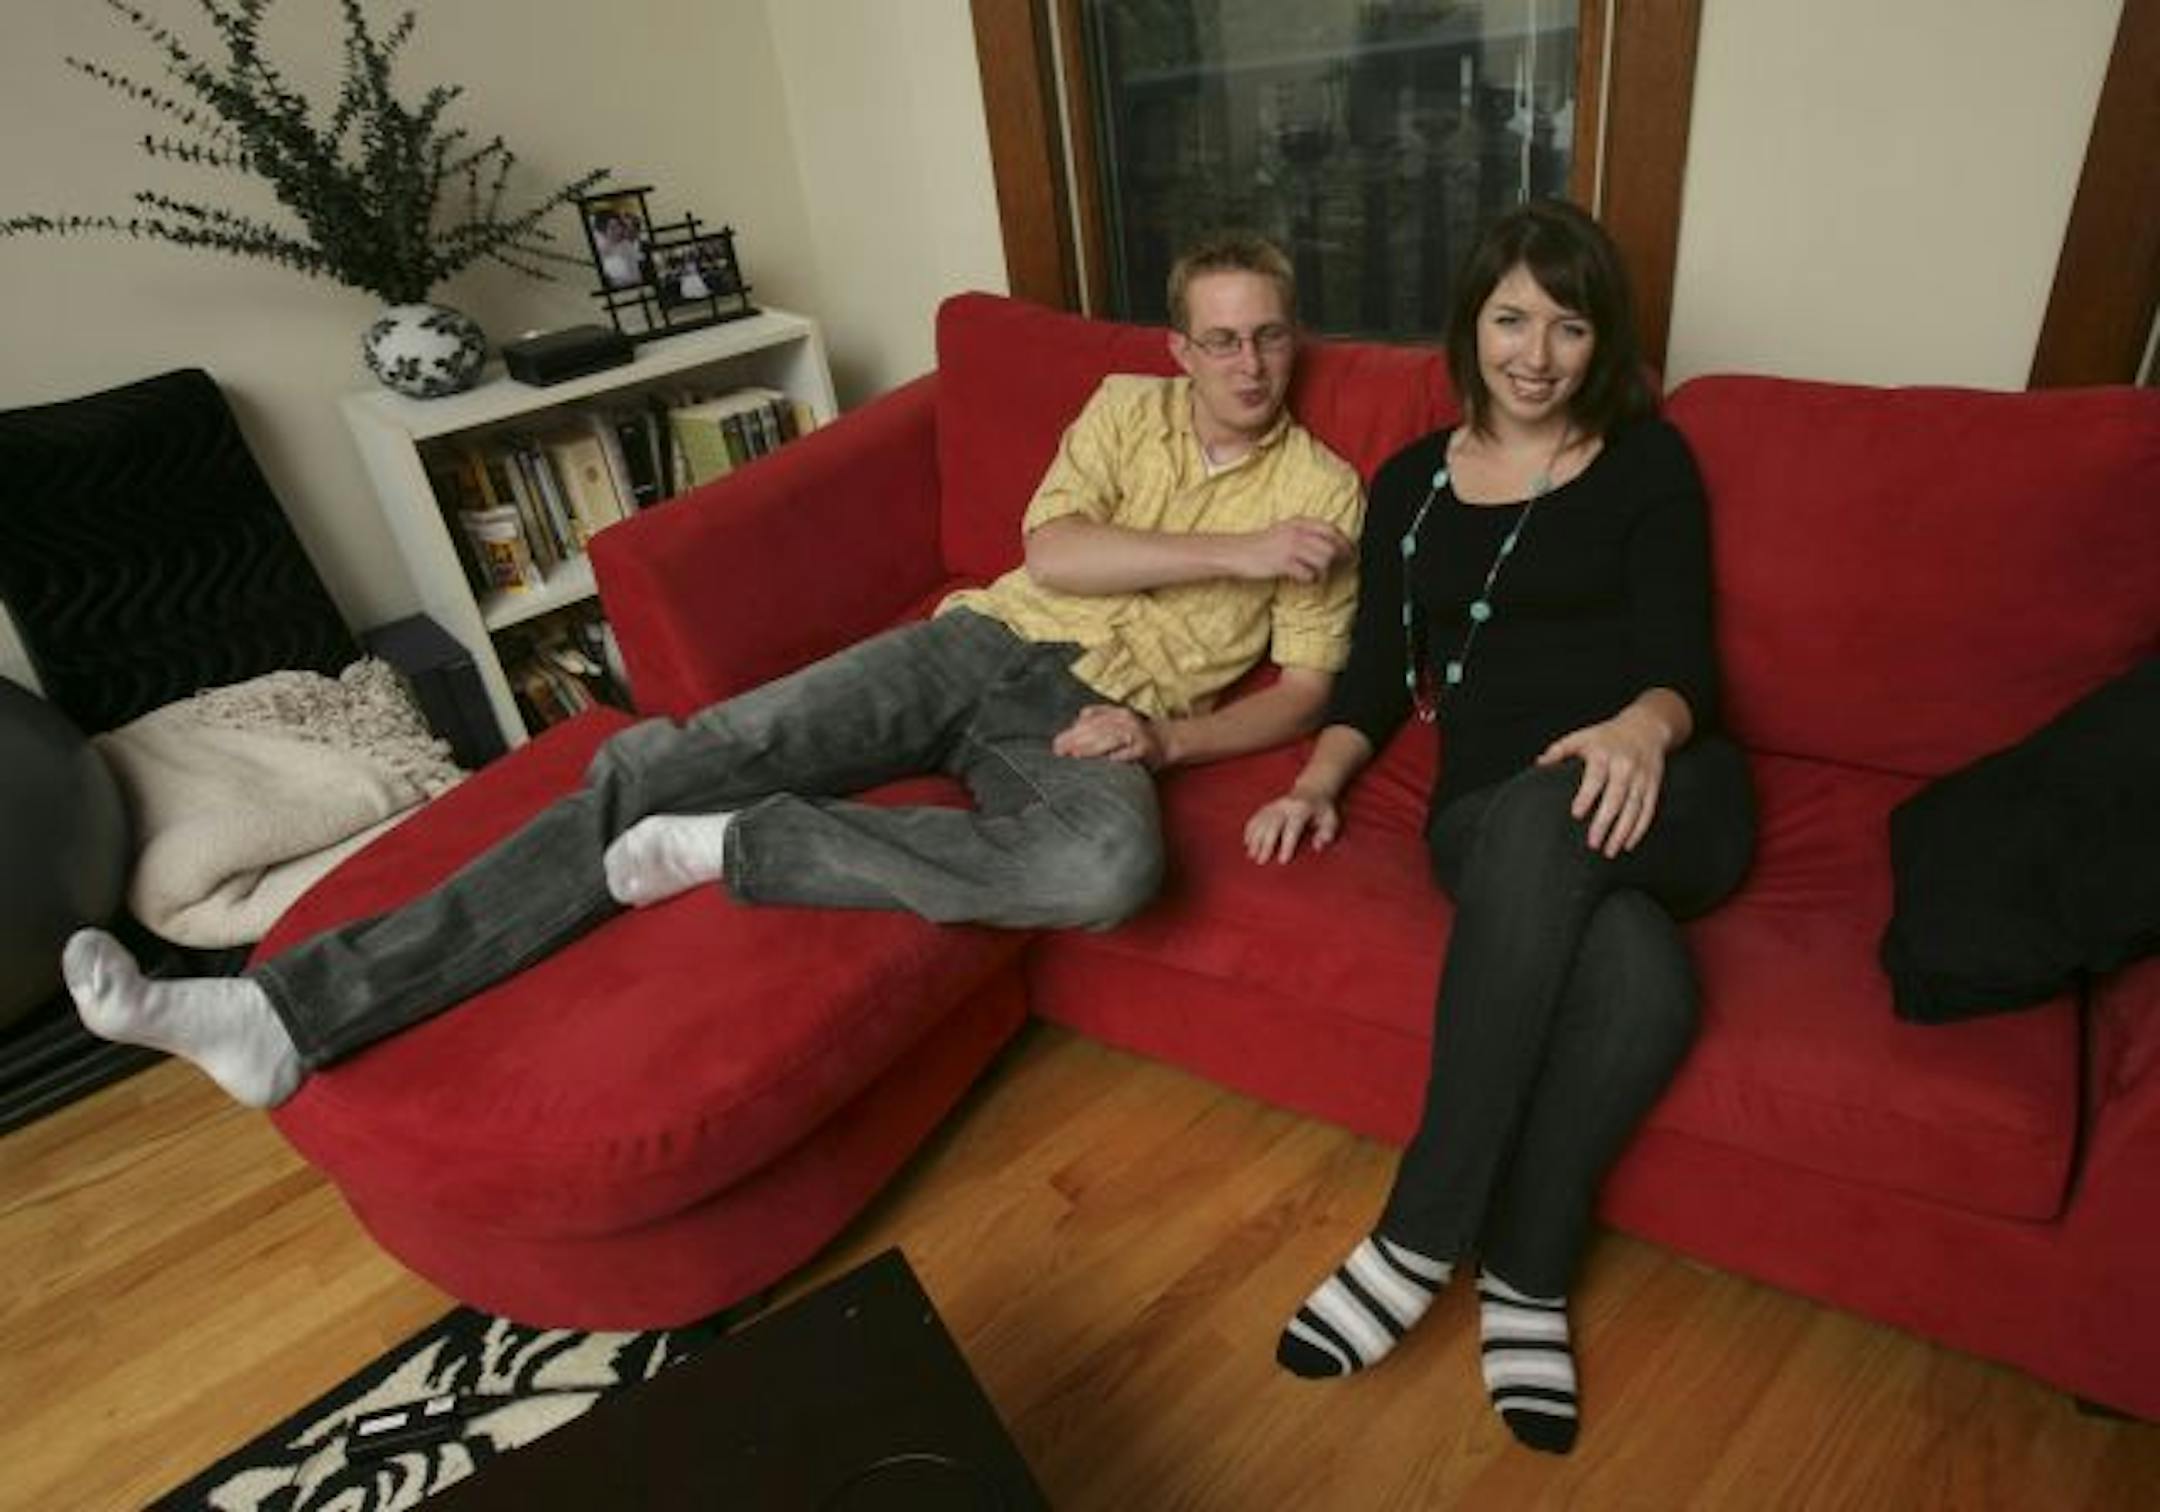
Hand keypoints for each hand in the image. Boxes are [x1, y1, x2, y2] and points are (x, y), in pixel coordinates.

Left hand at [1053, 704, 1166, 765]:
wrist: (1167, 741)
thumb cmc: (1135, 736)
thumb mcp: (1116, 722)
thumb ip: (1096, 720)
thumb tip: (1073, 725)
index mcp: (1116, 713)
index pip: (1089, 720)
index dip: (1072, 732)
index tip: (1057, 745)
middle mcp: (1126, 720)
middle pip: (1096, 729)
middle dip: (1076, 740)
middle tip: (1061, 752)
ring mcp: (1137, 733)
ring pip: (1111, 738)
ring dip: (1092, 748)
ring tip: (1077, 755)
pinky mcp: (1146, 748)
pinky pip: (1130, 753)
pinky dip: (1117, 757)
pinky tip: (1105, 762)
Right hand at [1238, 518, 1353, 583]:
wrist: (1236, 552)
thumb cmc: (1259, 544)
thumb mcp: (1283, 531)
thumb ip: (1304, 533)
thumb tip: (1327, 544)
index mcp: (1298, 522)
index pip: (1331, 529)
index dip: (1344, 542)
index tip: (1349, 552)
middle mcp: (1297, 533)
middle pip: (1331, 546)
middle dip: (1339, 558)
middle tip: (1340, 567)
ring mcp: (1290, 548)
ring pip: (1323, 560)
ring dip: (1324, 571)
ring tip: (1317, 575)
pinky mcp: (1284, 564)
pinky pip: (1309, 574)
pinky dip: (1311, 580)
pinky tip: (1305, 580)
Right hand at [1243, 787, 1340, 863]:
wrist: (1311, 789)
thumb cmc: (1322, 809)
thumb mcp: (1331, 819)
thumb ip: (1327, 832)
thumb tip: (1318, 846)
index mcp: (1302, 809)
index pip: (1292, 828)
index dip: (1287, 845)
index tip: (1282, 861)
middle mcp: (1286, 806)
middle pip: (1272, 825)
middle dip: (1266, 844)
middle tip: (1261, 861)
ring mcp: (1274, 805)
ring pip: (1261, 822)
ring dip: (1255, 839)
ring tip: (1251, 855)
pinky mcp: (1267, 806)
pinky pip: (1255, 818)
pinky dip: (1250, 830)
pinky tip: (1247, 843)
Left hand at [1536, 706, 1673, 856]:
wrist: (1646, 727)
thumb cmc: (1607, 736)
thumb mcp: (1582, 736)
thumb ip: (1560, 749)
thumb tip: (1540, 763)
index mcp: (1604, 754)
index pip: (1596, 777)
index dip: (1586, 796)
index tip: (1576, 814)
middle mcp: (1625, 767)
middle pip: (1616, 798)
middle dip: (1605, 822)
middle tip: (1592, 843)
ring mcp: (1641, 778)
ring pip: (1634, 808)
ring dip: (1622, 832)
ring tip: (1608, 851)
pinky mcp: (1653, 786)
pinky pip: (1647, 811)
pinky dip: (1639, 830)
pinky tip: (1627, 845)